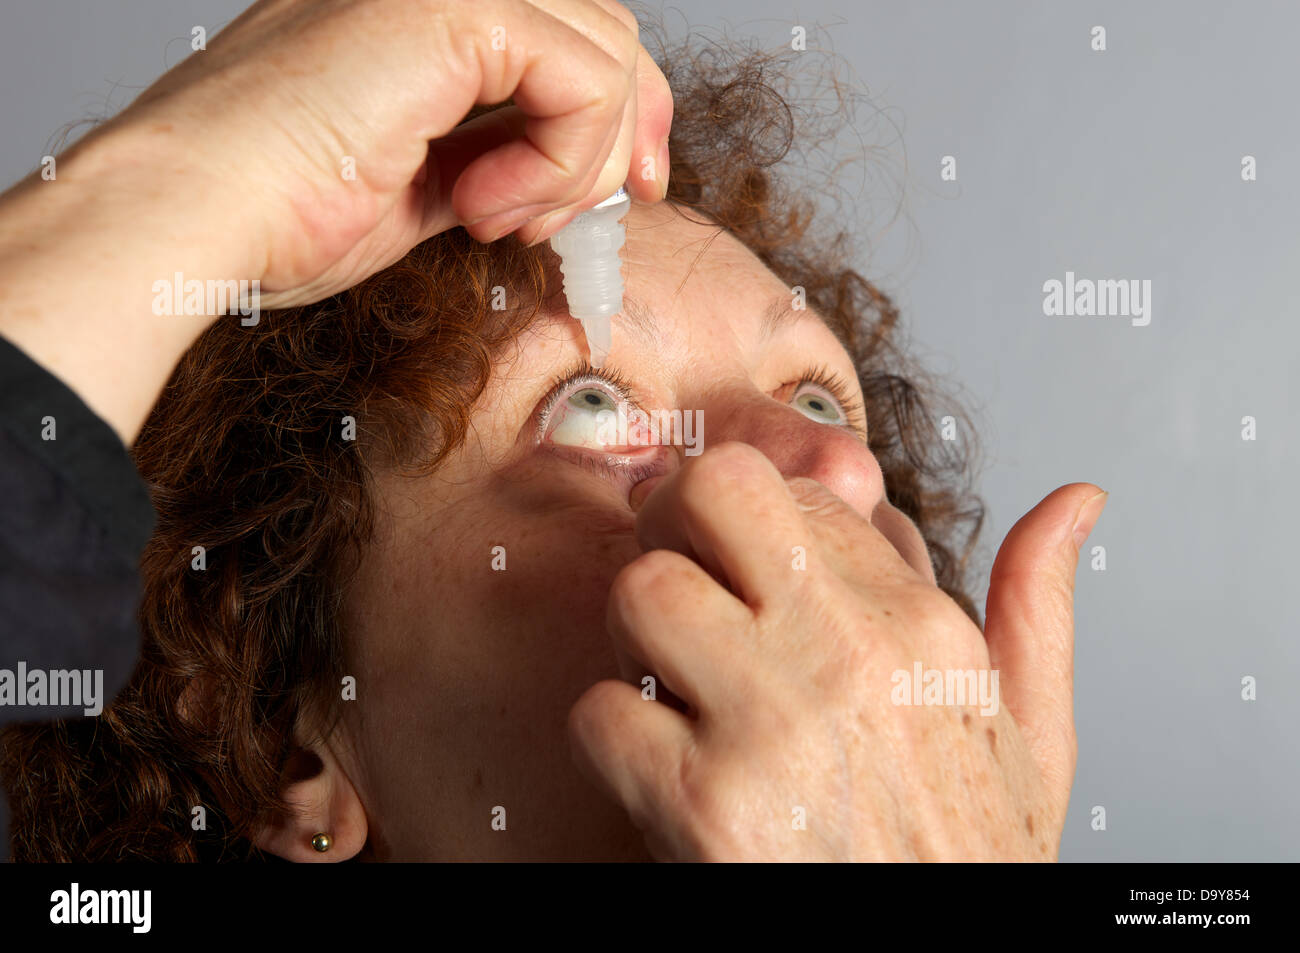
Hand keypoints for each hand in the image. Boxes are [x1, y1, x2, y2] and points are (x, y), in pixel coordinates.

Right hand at [125, 0, 671, 307]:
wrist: (197, 218)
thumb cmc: (279, 211)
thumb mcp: (423, 181)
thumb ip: (496, 154)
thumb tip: (568, 174)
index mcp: (427, 12)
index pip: (574, 31)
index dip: (626, 112)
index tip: (632, 191)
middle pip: (608, 29)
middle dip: (627, 137)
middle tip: (590, 218)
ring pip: (607, 53)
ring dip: (578, 165)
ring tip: (498, 217)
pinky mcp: (447, 7)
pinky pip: (582, 79)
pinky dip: (558, 162)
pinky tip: (483, 204)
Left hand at [568, 442, 1106, 860]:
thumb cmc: (975, 859)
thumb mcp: (1036, 731)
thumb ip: (1037, 601)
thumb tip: (1076, 502)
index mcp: (921, 627)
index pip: (801, 492)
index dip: (758, 522)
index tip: (751, 567)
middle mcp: (846, 657)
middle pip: (709, 495)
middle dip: (673, 522)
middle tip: (680, 576)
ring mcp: (770, 728)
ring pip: (641, 591)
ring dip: (635, 634)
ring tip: (670, 675)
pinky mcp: (703, 806)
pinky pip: (601, 711)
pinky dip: (612, 735)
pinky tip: (660, 761)